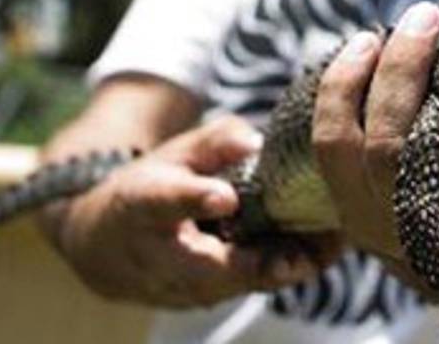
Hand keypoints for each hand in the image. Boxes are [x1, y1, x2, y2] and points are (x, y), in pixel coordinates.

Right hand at [49, 115, 341, 307]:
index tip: (224, 197)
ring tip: (333, 241)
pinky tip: (326, 248)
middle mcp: (158, 255)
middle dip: (261, 261)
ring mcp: (181, 285)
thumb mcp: (174, 155)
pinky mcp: (206, 297)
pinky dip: (286, 269)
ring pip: (238, 282)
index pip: (166, 201)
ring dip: (285, 266)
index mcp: (143, 204)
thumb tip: (255, 140)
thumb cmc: (150, 189)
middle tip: (309, 247)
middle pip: (210, 265)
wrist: (106, 246)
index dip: (195, 199)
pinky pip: (250, 286)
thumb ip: (214, 143)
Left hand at [312, 0, 438, 305]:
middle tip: (427, 14)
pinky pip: (330, 147)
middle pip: (404, 145)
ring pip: (362, 145)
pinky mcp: (358, 215)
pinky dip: (338, 92)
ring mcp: (393, 225)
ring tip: (396, 28)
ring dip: (371, 75)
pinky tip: (362, 49)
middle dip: (407, 69)